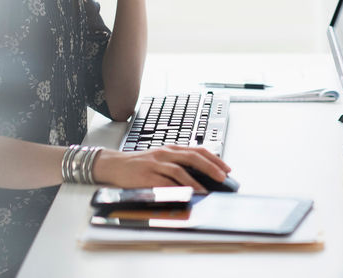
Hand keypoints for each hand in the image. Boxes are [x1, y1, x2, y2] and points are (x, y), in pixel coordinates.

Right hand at [91, 146, 231, 191]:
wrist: (115, 165)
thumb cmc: (141, 164)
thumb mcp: (162, 158)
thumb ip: (179, 163)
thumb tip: (202, 174)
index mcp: (171, 149)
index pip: (197, 150)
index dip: (214, 159)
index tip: (227, 168)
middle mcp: (165, 153)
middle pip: (192, 157)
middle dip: (210, 167)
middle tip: (223, 177)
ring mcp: (155, 164)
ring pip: (179, 170)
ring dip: (194, 181)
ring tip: (206, 190)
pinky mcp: (146, 176)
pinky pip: (164, 183)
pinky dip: (175, 189)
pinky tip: (184, 194)